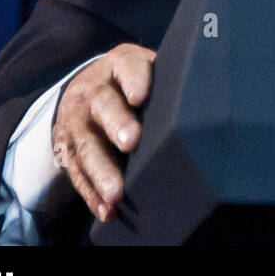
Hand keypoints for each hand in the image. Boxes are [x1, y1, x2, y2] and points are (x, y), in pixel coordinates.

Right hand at [51, 43, 155, 221]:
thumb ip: (167, 76)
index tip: (140, 97)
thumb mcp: (143, 66)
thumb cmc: (129, 79)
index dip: (134, 80)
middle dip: (117, 125)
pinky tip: (106, 210)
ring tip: (116, 192)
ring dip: (102, 171)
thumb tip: (208, 92)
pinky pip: (77, 173)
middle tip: (131, 143)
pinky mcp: (66, 149)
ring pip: (86, 146)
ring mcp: (76, 121)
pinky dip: (91, 194)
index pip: (127, 67)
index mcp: (118, 65)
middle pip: (102, 106)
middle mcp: (92, 91)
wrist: (83, 86)